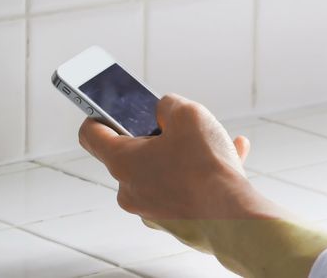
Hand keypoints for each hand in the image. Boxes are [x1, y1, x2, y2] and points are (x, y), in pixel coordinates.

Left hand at [79, 95, 256, 236]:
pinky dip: (200, 174)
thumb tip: (164, 110)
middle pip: (132, 154)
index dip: (99, 115)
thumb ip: (167, 105)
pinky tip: (231, 156)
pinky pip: (183, 189)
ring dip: (184, 153)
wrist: (235, 218)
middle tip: (179, 127)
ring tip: (216, 141)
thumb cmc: (207, 168)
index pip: (91, 135)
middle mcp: (130, 190)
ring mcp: (152, 210)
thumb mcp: (187, 114)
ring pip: (164, 171)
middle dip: (156, 136)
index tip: (113, 109)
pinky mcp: (175, 222)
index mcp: (122, 162)